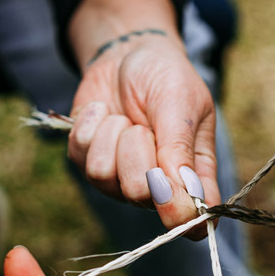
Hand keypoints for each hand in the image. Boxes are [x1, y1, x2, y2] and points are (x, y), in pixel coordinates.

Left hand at [66, 0, 217, 236]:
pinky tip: (105, 113)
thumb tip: (186, 197)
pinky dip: (91, 126)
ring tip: (126, 119)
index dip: (180, 216)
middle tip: (143, 127)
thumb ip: (179, 149)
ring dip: (112, 135)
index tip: (167, 185)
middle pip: (140, 196)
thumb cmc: (166, 77)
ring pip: (104, 176)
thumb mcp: (180, 104)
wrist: (127, 53)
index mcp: (194, 176)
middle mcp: (158, 187)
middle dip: (137, 151)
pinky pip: (80, 157)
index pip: (193, 222)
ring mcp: (122, 179)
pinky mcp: (90, 164)